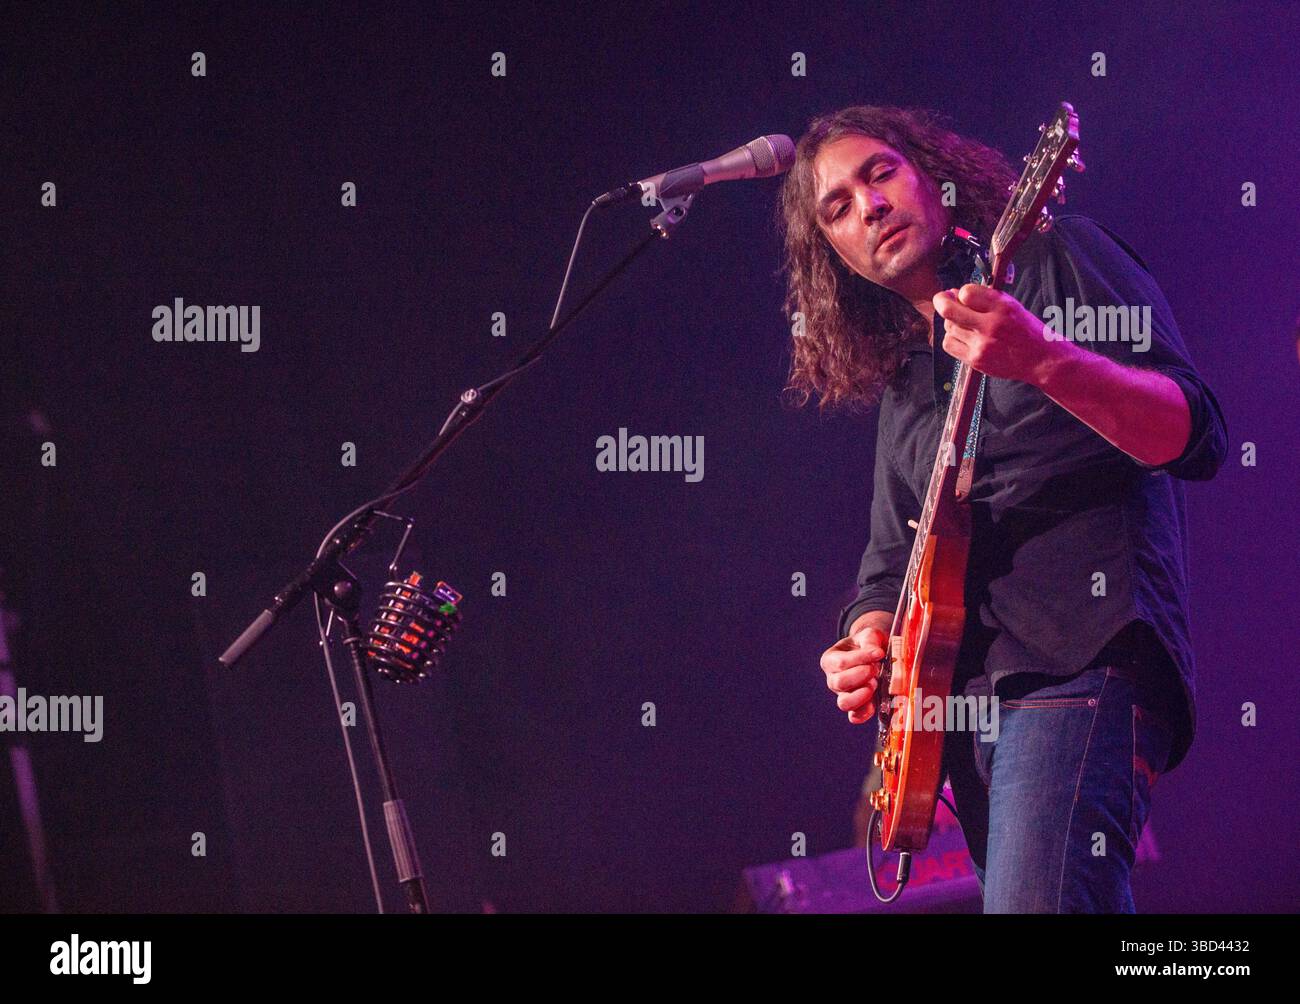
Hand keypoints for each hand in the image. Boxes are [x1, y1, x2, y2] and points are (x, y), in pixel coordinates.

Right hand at [820, 626, 885, 724]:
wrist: (874, 654)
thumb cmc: (868, 643)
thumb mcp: (868, 635)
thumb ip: (870, 640)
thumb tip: (875, 652)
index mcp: (830, 660)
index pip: (840, 662)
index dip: (860, 659)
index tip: (878, 653)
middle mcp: (833, 680)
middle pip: (839, 683)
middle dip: (860, 676)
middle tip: (876, 669)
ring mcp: (843, 695)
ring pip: (844, 703)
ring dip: (861, 695)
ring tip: (875, 685)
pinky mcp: (856, 707)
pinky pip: (855, 716)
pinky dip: (864, 713)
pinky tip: (875, 704)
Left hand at [932, 283, 1067, 385]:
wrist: (1041, 359)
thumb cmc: (1025, 330)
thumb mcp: (1011, 306)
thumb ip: (985, 299)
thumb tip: (955, 293)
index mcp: (1002, 307)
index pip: (966, 293)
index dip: (961, 292)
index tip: (962, 294)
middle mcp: (991, 325)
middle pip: (949, 310)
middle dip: (941, 301)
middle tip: (942, 299)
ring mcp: (982, 344)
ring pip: (949, 327)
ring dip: (952, 322)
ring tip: (964, 323)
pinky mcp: (976, 360)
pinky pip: (949, 344)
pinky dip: (952, 338)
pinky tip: (962, 337)